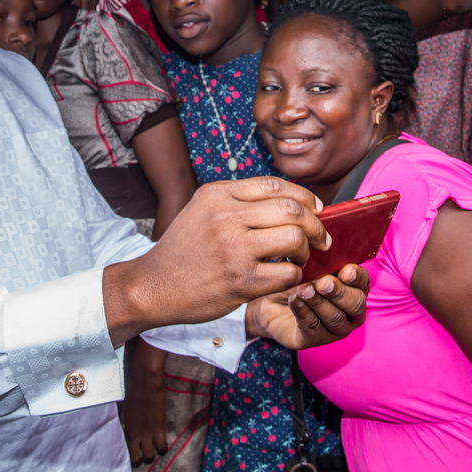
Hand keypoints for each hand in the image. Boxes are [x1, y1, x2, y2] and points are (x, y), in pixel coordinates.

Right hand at [104, 177, 329, 344]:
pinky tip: (286, 276)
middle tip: (319, 237)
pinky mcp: (240, 281)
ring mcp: (234, 249)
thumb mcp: (201, 209)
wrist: (152, 286)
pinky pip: (287, 272)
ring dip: (307, 249)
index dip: (304, 196)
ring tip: (300, 257)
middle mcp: (226, 216)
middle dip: (315, 224)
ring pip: (295, 238)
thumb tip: (288, 199)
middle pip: (293, 210)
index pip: (275, 185)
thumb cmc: (182, 249)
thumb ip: (237, 199)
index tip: (315, 209)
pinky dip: (295, 275)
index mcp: (217, 194)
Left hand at [121, 338, 167, 465]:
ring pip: (151, 455)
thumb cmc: (130, 388)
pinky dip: (163, 447)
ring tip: (155, 448)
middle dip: (143, 457)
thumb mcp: (123, 406)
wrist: (143, 379)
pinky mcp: (159, 427)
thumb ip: (125, 419)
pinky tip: (163, 445)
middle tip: (146, 452)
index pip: (128, 451)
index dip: (133, 455)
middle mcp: (135, 435)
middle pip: (139, 458)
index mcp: (125, 429)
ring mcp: (147, 432)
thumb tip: (126, 422)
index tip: (136, 453)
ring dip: (153, 453)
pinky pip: (162, 445)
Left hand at [246, 264, 369, 349]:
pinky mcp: (315, 340)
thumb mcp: (306, 262)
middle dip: (339, 292)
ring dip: (319, 302)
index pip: (363, 282)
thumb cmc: (295, 277)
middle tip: (322, 282)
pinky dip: (304, 312)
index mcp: (353, 287)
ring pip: (335, 318)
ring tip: (303, 290)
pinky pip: (314, 328)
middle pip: (355, 304)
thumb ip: (317, 254)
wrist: (269, 299)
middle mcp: (350, 310)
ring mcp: (335, 328)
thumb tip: (320, 240)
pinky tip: (295, 300)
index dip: (357, 277)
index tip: (345, 271)